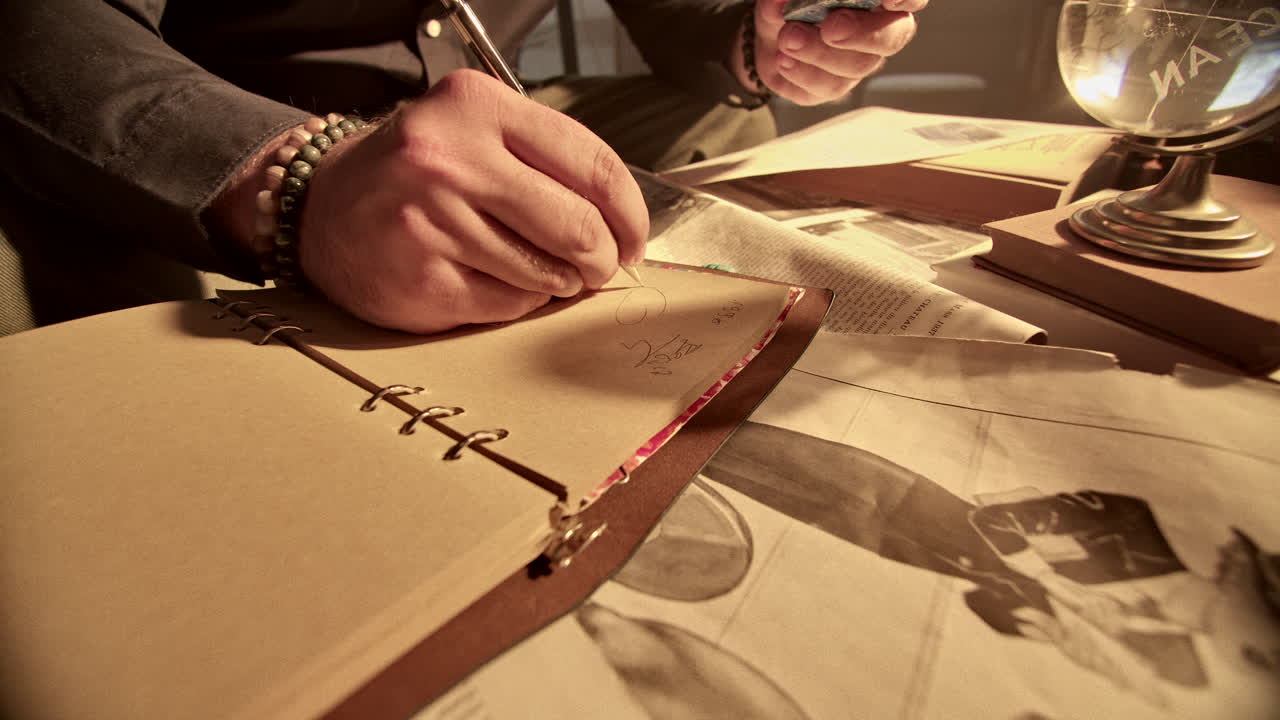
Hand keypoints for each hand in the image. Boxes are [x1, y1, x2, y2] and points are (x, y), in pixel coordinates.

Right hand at [299, 69, 648, 333]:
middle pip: (577, 225)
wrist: (322, 210)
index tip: (633, 237)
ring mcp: (431, 222)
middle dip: (602, 257)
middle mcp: (449, 159)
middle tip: (598, 266)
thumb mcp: (475, 132)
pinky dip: (519, 301)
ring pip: (546, 272)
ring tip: (540, 271)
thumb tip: (622, 224)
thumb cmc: (414, 174)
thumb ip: (545, 160)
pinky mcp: (422, 280)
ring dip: (559, 282)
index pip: (592, 164)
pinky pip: (509, 305)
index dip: (630, 213)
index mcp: (477, 107)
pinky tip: (497, 281)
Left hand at [747, 0, 926, 105]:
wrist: (770, 38)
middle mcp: (876, 33)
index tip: (891, 0)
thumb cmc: (791, 7)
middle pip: (890, 38)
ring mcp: (856, 64)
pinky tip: (783, 60)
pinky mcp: (831, 88)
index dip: (906, 0)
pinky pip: (825, 90)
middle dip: (861, 34)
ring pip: (855, 67)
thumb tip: (778, 4)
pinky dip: (801, 74)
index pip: (910, 1)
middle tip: (831, 28)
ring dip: (819, 54)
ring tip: (787, 39)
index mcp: (876, 4)